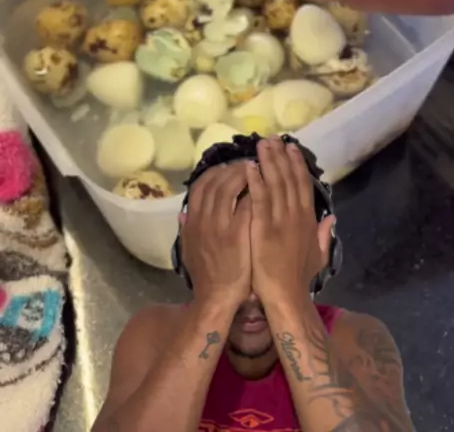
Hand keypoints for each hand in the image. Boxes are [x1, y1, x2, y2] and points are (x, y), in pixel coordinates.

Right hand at [181, 162, 251, 307]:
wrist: (217, 298)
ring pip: (230, 187)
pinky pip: (245, 204)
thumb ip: (187, 230)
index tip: (227, 167)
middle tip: (246, 163)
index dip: (215, 172)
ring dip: (243, 174)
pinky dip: (254, 192)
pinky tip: (264, 187)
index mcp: (192, 221)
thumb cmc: (207, 275)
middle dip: (232, 168)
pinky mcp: (237, 233)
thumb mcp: (189, 251)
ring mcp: (220, 225)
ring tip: (256, 170)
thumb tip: (182, 213)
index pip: (201, 185)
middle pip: (216, 181)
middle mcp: (203, 219)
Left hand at [246, 137, 334, 308]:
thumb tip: (332, 218)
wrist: (287, 296)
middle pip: (289, 178)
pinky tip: (250, 167)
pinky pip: (259, 200)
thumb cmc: (298, 278)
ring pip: (275, 184)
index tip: (291, 147)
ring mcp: (281, 221)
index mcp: (308, 219)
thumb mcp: (318, 255)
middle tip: (273, 137)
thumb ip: (324, 235)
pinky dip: (255, 182)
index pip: (303, 185)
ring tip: (261, 144)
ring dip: (268, 162)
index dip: (297, 164)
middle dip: (281, 156)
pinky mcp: (264, 228)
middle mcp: (296, 215)